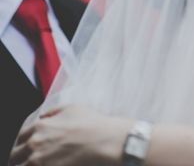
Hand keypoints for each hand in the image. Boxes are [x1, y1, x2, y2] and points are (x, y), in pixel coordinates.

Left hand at [9, 104, 132, 165]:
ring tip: (40, 163)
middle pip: (15, 155)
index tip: (28, 147)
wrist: (104, 140)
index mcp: (39, 126)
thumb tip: (43, 116)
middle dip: (21, 157)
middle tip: (31, 158)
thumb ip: (53, 111)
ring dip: (28, 164)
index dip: (24, 142)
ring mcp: (40, 160)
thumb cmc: (91, 123)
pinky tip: (48, 165)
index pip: (20, 138)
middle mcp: (35, 143)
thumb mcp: (72, 108)